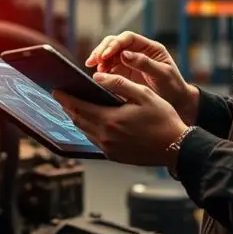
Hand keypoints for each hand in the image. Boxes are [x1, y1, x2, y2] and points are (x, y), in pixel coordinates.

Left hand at [55, 73, 188, 166]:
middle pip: (78, 120)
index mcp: (110, 120)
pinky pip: (94, 141)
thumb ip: (119, 84)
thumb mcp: (144, 95)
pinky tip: (90, 122)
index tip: (56, 90)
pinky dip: (88, 129)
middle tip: (61, 97)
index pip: (79, 107)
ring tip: (73, 108)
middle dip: (67, 107)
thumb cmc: (163, 120)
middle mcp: (106, 137)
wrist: (176, 148)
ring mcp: (109, 148)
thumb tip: (98, 76)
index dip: (65, 97)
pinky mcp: (114, 156)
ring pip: (84, 131)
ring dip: (77, 119)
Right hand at [86, 31, 199, 124]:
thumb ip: (144, 64)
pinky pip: (109, 68)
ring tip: (94, 69)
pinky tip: (98, 76)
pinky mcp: (124, 73)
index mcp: (149, 47)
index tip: (105, 55)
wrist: (177, 103)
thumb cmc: (173, 87)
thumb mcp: (162, 74)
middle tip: (93, 61)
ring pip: (109, 54)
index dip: (114, 44)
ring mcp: (129, 62)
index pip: (128, 38)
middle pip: (115, 43)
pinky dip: (102, 70)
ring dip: (99, 59)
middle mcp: (137, 51)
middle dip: (102, 50)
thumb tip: (124, 54)